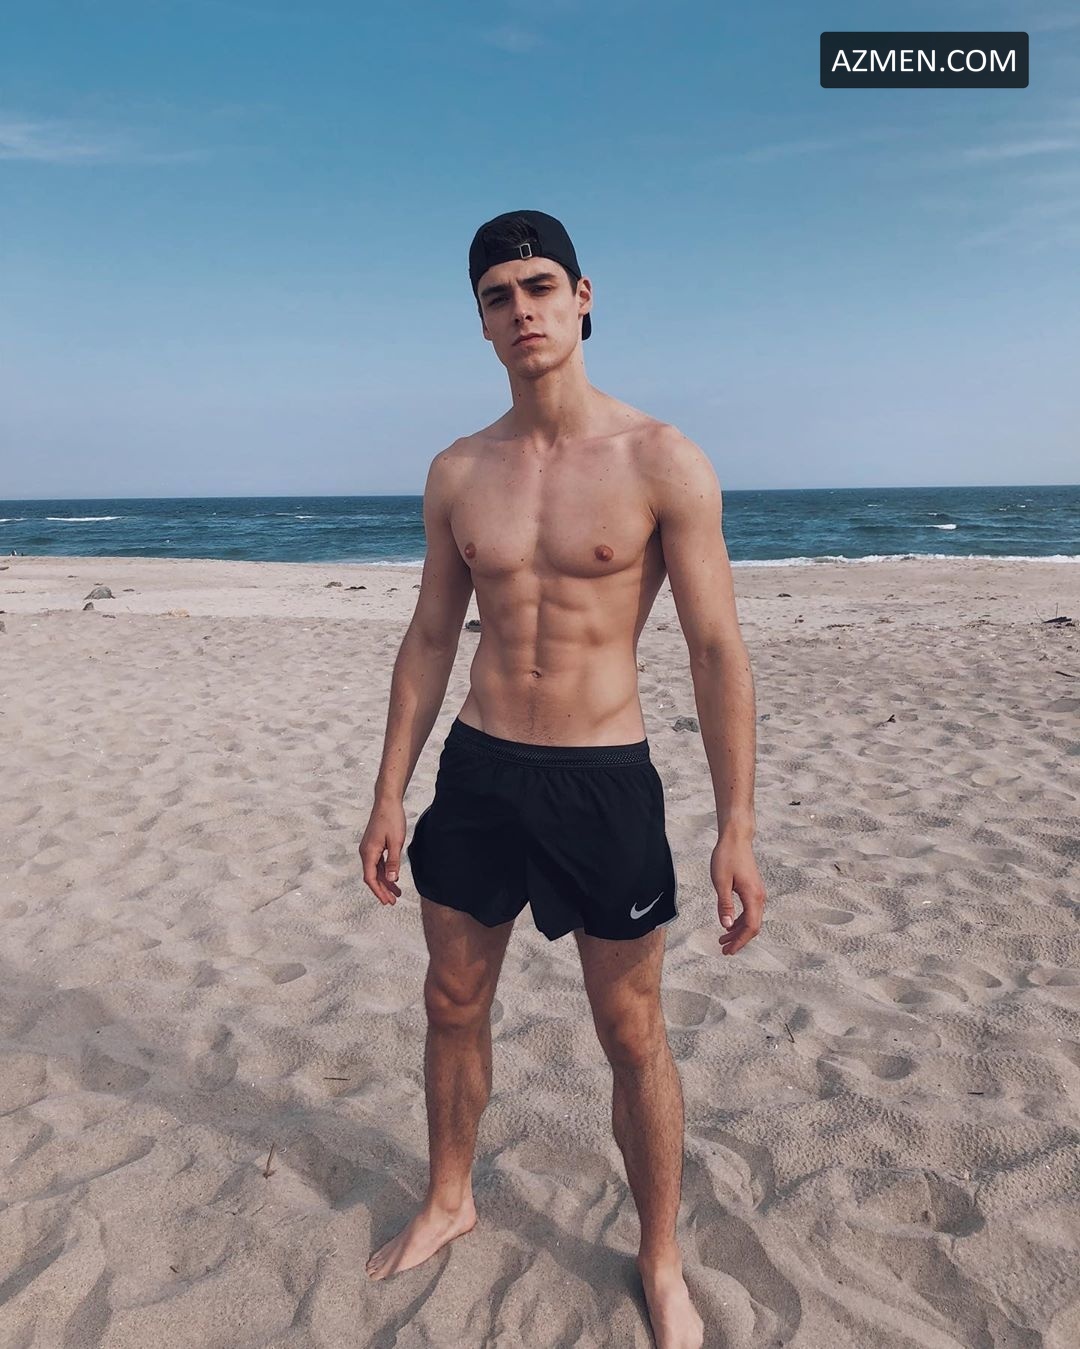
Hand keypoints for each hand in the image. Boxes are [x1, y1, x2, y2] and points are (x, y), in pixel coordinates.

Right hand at [359, 799, 406, 904]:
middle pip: (372, 876)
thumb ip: (393, 862)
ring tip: (396, 893)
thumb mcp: (396, 842)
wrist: (387, 801)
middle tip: (392, 902)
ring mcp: (368, 848)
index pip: (370, 878)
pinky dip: (385, 872)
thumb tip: (391, 880)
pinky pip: (378, 863)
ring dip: (385, 882)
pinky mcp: (373, 844)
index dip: (378, 891)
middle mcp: (365, 852)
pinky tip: (393, 878)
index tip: (387, 901)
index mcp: (368, 852)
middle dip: (382, 890)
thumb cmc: (392, 819)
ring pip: (376, 870)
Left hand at [711, 834, 765, 954]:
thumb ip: (724, 905)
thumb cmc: (727, 857)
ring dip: (738, 931)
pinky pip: (749, 911)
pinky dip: (739, 921)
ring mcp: (757, 893)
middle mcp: (759, 897)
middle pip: (752, 926)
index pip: (750, 927)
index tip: (728, 950)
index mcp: (753, 897)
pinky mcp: (753, 890)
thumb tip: (725, 925)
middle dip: (738, 939)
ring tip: (722, 939)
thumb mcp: (721, 882)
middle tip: (723, 949)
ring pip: (751, 919)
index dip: (739, 941)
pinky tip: (728, 924)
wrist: (736, 839)